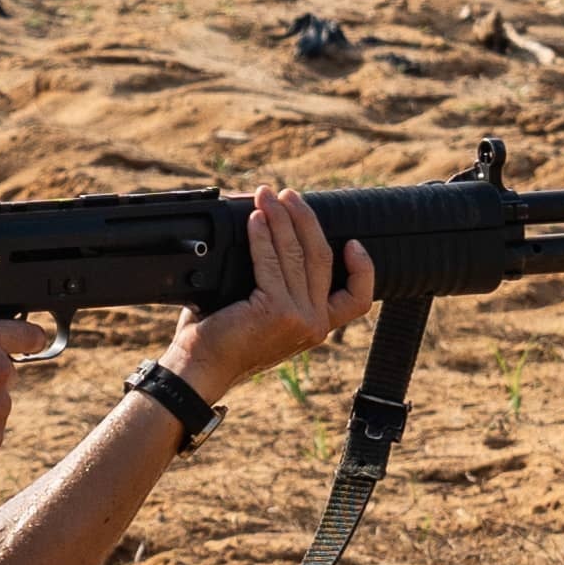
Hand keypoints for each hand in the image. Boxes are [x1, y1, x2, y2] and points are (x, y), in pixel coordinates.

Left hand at [167, 186, 381, 394]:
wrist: (200, 370)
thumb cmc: (220, 340)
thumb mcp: (262, 313)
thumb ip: (277, 286)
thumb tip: (270, 235)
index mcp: (317, 327)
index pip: (358, 299)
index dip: (363, 269)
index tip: (352, 243)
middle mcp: (315, 324)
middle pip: (321, 258)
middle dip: (304, 220)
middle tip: (288, 195)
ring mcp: (299, 318)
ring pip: (296, 254)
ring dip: (281, 219)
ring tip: (267, 196)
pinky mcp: (276, 310)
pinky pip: (270, 261)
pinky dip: (262, 236)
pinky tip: (254, 219)